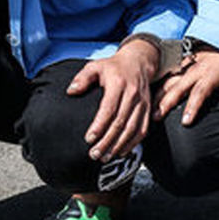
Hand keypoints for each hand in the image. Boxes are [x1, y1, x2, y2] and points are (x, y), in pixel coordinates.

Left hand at [69, 39, 158, 161]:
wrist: (138, 62)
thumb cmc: (113, 67)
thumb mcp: (95, 66)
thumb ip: (83, 78)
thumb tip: (71, 91)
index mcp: (118, 84)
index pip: (109, 109)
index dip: (99, 126)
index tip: (88, 139)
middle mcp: (133, 94)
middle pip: (120, 122)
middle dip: (107, 141)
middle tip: (94, 154)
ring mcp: (142, 103)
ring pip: (132, 129)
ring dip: (119, 146)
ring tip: (105, 157)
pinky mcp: (148, 109)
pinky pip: (142, 130)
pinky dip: (132, 143)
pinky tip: (121, 152)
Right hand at [154, 45, 218, 125]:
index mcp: (211, 73)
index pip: (200, 92)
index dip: (192, 107)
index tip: (185, 122)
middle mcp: (197, 69)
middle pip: (178, 86)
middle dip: (166, 102)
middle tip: (156, 117)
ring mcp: (189, 64)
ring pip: (170, 80)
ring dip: (159, 94)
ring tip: (150, 108)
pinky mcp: (185, 61)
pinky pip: (170, 73)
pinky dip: (159, 83)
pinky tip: (151, 93)